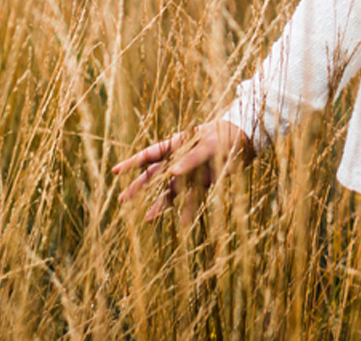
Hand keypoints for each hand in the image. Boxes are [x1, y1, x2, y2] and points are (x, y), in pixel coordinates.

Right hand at [113, 118, 253, 226]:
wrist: (245, 140)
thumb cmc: (224, 135)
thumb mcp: (208, 144)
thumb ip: (191, 158)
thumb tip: (173, 173)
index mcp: (176, 145)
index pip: (149, 155)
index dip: (132, 163)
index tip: (115, 171)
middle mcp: (179, 161)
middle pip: (154, 176)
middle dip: (138, 188)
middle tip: (122, 201)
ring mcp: (190, 173)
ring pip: (170, 191)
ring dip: (159, 205)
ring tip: (146, 219)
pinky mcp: (203, 183)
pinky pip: (192, 199)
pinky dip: (188, 211)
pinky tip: (182, 225)